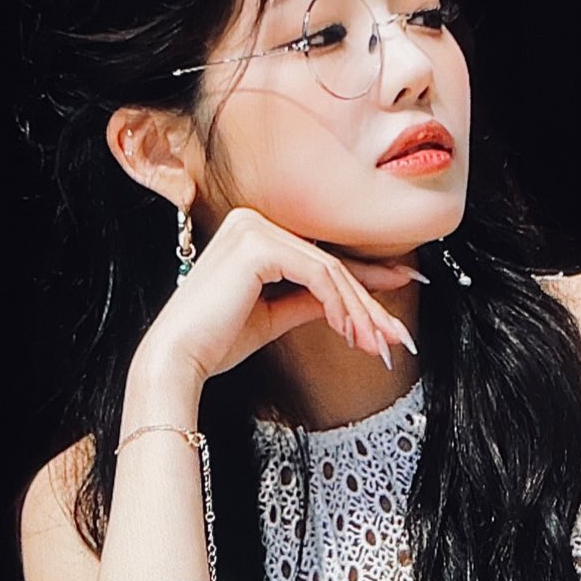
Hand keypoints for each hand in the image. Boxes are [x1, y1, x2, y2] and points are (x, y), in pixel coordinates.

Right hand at [133, 206, 421, 385]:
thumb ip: (309, 301)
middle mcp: (252, 221)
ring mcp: (254, 228)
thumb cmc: (215, 341)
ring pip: (329, 271)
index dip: (364, 279)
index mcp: (252, 233)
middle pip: (329, 264)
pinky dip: (339, 305)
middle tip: (396, 336)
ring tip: (377, 344)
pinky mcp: (258, 245)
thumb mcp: (273, 316)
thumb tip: (348, 304)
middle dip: (368, 303)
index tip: (401, 291)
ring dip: (359, 311)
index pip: (319, 258)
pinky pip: (317, 274)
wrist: (179, 360)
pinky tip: (349, 332)